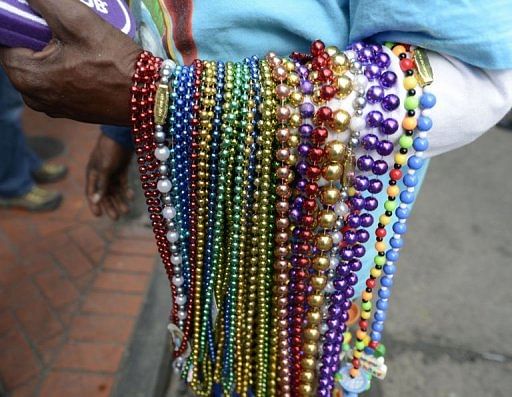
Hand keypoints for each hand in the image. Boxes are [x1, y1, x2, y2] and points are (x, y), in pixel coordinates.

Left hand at [0, 0, 141, 124]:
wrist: (149, 98)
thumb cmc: (115, 63)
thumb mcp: (77, 21)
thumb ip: (43, 1)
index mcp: (25, 77)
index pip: (8, 34)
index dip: (26, 18)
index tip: (51, 15)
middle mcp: (31, 96)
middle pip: (24, 51)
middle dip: (41, 34)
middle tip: (70, 27)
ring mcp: (51, 106)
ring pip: (42, 65)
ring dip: (56, 49)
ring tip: (82, 43)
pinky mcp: (68, 110)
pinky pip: (57, 80)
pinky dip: (66, 66)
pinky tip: (88, 60)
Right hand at [86, 134, 133, 219]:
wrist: (123, 134)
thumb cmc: (110, 149)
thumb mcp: (104, 168)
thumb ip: (101, 184)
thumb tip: (95, 201)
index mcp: (92, 174)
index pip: (91, 193)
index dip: (94, 205)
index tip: (98, 216)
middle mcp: (101, 174)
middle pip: (104, 194)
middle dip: (110, 205)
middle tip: (116, 218)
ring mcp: (111, 171)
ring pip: (115, 190)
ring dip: (120, 200)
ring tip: (127, 210)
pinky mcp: (121, 168)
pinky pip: (123, 183)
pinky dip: (126, 190)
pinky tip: (131, 197)